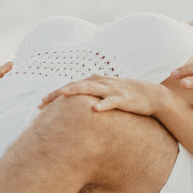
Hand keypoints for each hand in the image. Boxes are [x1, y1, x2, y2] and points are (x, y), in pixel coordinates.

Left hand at [39, 74, 173, 115]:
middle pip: (76, 86)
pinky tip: (95, 110)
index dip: (55, 94)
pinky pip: (112, 101)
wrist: (152, 96)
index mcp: (95, 82)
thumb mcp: (105, 95)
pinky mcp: (124, 98)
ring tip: (63, 94)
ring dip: (77, 90)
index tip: (40, 104)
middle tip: (42, 103)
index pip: (71, 86)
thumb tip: (74, 109)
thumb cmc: (126, 97)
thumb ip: (90, 97)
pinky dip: (104, 105)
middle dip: (58, 93)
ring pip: (91, 88)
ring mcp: (112, 90)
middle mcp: (101, 83)